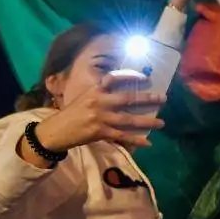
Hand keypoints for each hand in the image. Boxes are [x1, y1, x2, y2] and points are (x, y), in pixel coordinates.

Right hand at [33, 73, 165, 152]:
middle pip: (127, 99)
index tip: (145, 77)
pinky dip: (136, 140)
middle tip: (163, 98)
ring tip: (162, 122)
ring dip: (147, 121)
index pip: (113, 78)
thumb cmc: (72, 114)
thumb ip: (101, 94)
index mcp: (94, 91)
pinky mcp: (100, 133)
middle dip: (147, 98)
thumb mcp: (84, 98)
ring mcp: (100, 118)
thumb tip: (122, 94)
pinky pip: (122, 136)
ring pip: (129, 120)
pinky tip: (148, 142)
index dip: (129, 76)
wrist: (56, 131)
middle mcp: (99, 102)